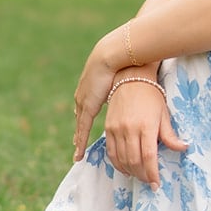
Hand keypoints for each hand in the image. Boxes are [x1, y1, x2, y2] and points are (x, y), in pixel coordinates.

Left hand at [73, 37, 119, 159]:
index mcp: (89, 87)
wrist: (112, 57)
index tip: (83, 120)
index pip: (86, 105)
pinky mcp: (88, 107)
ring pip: (80, 126)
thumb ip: (124, 80)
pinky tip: (79, 153)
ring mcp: (84, 102)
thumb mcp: (121, 73)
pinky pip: (83, 129)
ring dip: (79, 139)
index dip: (85, 114)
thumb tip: (134, 78)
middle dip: (79, 130)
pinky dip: (81, 142)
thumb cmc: (121, 61)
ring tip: (77, 152)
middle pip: (81, 117)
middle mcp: (84, 96)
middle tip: (76, 142)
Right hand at [104, 78, 188, 189]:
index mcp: (146, 126)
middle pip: (134, 161)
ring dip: (131, 171)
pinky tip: (125, 168)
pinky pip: (111, 152)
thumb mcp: (164, 114)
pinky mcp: (108, 127)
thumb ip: (170, 135)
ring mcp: (117, 128)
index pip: (149, 157)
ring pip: (122, 159)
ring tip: (139, 176)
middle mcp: (130, 129)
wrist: (130, 77)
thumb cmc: (151, 96)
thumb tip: (184, 148)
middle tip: (149, 181)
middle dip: (142, 175)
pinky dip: (117, 164)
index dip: (152, 173)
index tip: (156, 184)